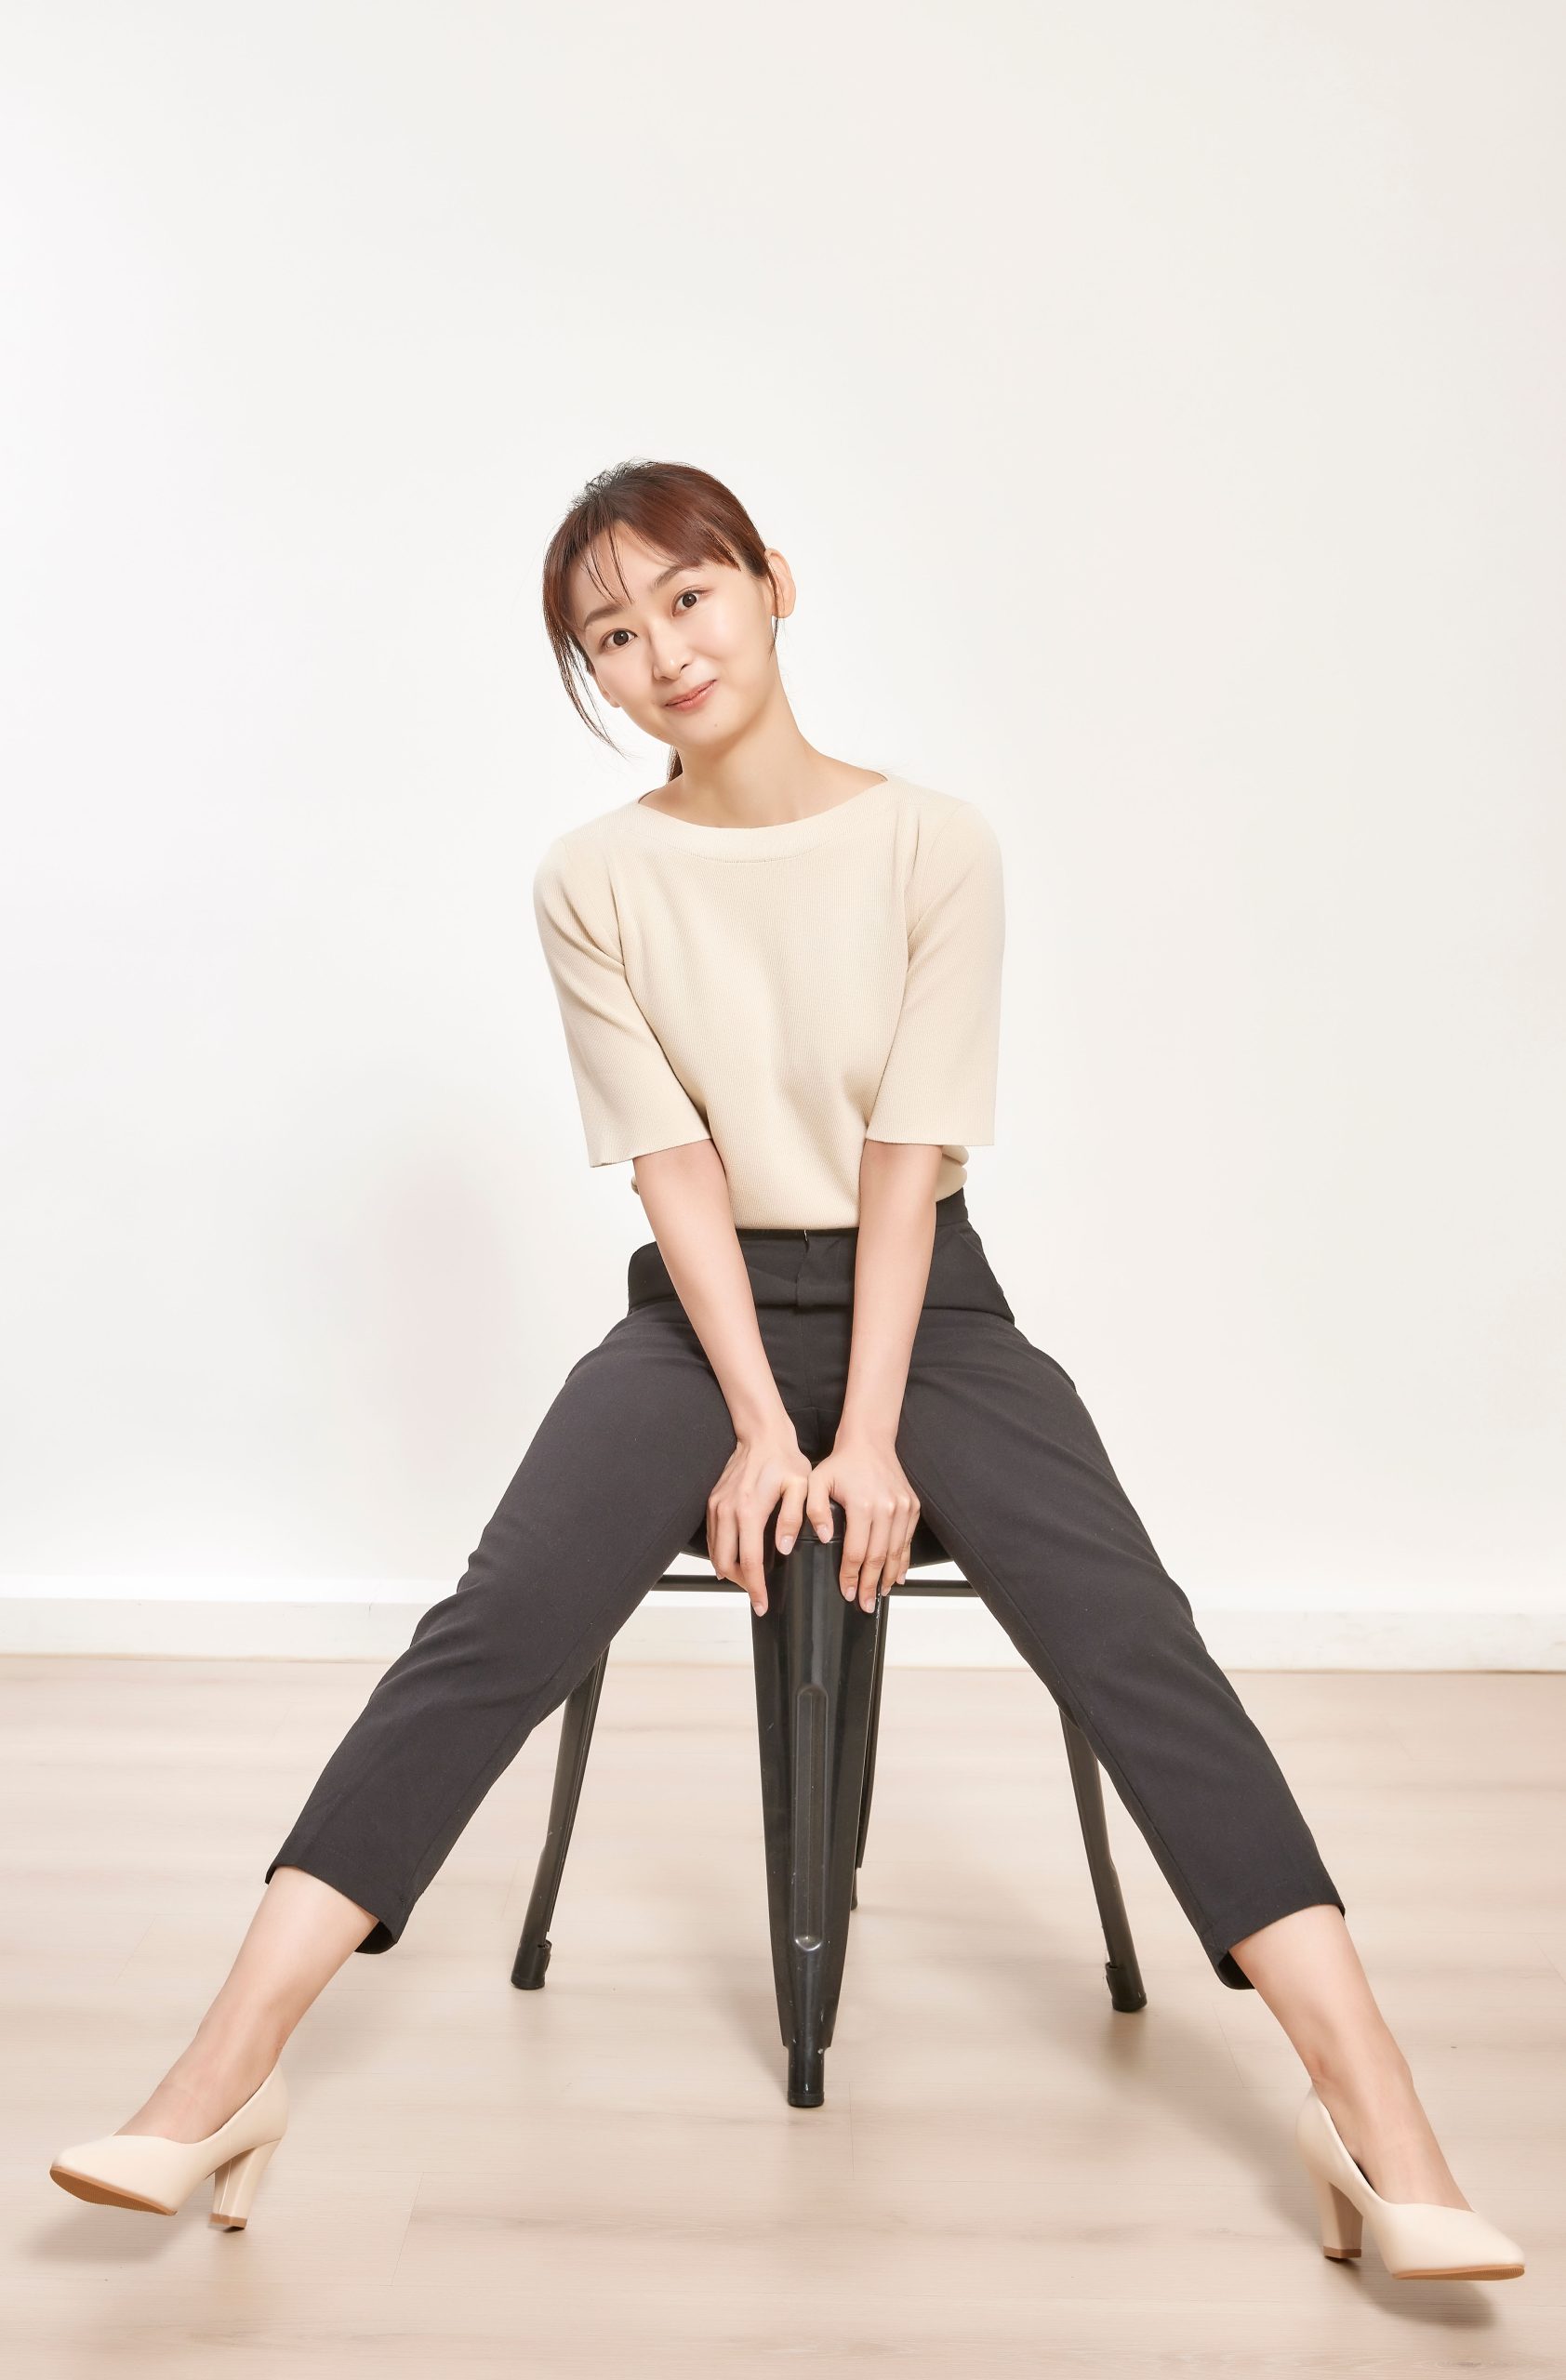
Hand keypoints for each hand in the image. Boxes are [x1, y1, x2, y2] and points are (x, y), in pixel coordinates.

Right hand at [706, 1418, 811, 1616]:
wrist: (761, 1434)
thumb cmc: (783, 1459)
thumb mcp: (799, 1486)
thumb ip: (794, 1518)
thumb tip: (784, 1548)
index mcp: (749, 1511)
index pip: (749, 1561)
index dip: (755, 1587)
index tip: (762, 1604)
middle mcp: (727, 1511)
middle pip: (725, 1563)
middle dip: (740, 1584)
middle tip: (757, 1594)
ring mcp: (716, 1506)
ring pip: (715, 1552)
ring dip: (729, 1570)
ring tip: (749, 1579)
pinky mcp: (713, 1502)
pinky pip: (713, 1537)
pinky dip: (721, 1553)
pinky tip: (735, 1558)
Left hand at [804, 1429, 919, 1609]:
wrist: (869, 1441)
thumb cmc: (841, 1463)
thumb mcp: (817, 1482)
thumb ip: (814, 1510)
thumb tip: (825, 1538)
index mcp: (863, 1505)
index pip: (857, 1552)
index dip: (852, 1576)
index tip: (848, 1592)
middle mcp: (887, 1508)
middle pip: (879, 1557)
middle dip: (871, 1585)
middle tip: (865, 1605)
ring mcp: (903, 1507)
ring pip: (897, 1551)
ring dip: (889, 1576)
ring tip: (881, 1594)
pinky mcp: (912, 1506)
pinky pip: (908, 1539)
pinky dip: (904, 1559)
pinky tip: (897, 1574)